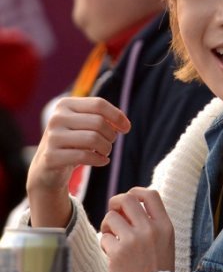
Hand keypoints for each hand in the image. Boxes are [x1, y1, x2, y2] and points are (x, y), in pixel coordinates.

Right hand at [27, 96, 129, 226]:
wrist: (47, 167)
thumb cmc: (73, 143)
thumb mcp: (85, 125)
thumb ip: (103, 118)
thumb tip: (124, 124)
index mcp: (65, 104)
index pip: (99, 104)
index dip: (117, 116)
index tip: (126, 128)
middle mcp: (56, 118)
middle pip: (99, 122)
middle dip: (111, 135)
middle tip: (109, 143)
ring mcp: (52, 137)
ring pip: (93, 139)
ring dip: (106, 148)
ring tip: (105, 152)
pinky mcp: (51, 156)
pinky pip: (85, 156)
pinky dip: (99, 160)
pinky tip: (102, 161)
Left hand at [100, 187, 174, 271]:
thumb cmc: (156, 268)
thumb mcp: (164, 241)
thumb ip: (151, 222)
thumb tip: (127, 203)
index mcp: (164, 225)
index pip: (151, 195)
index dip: (137, 191)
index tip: (130, 197)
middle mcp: (150, 230)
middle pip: (128, 199)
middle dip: (116, 202)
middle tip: (114, 212)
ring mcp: (133, 241)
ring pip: (111, 217)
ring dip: (108, 225)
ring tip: (112, 237)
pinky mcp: (118, 253)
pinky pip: (104, 237)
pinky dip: (105, 244)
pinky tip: (112, 253)